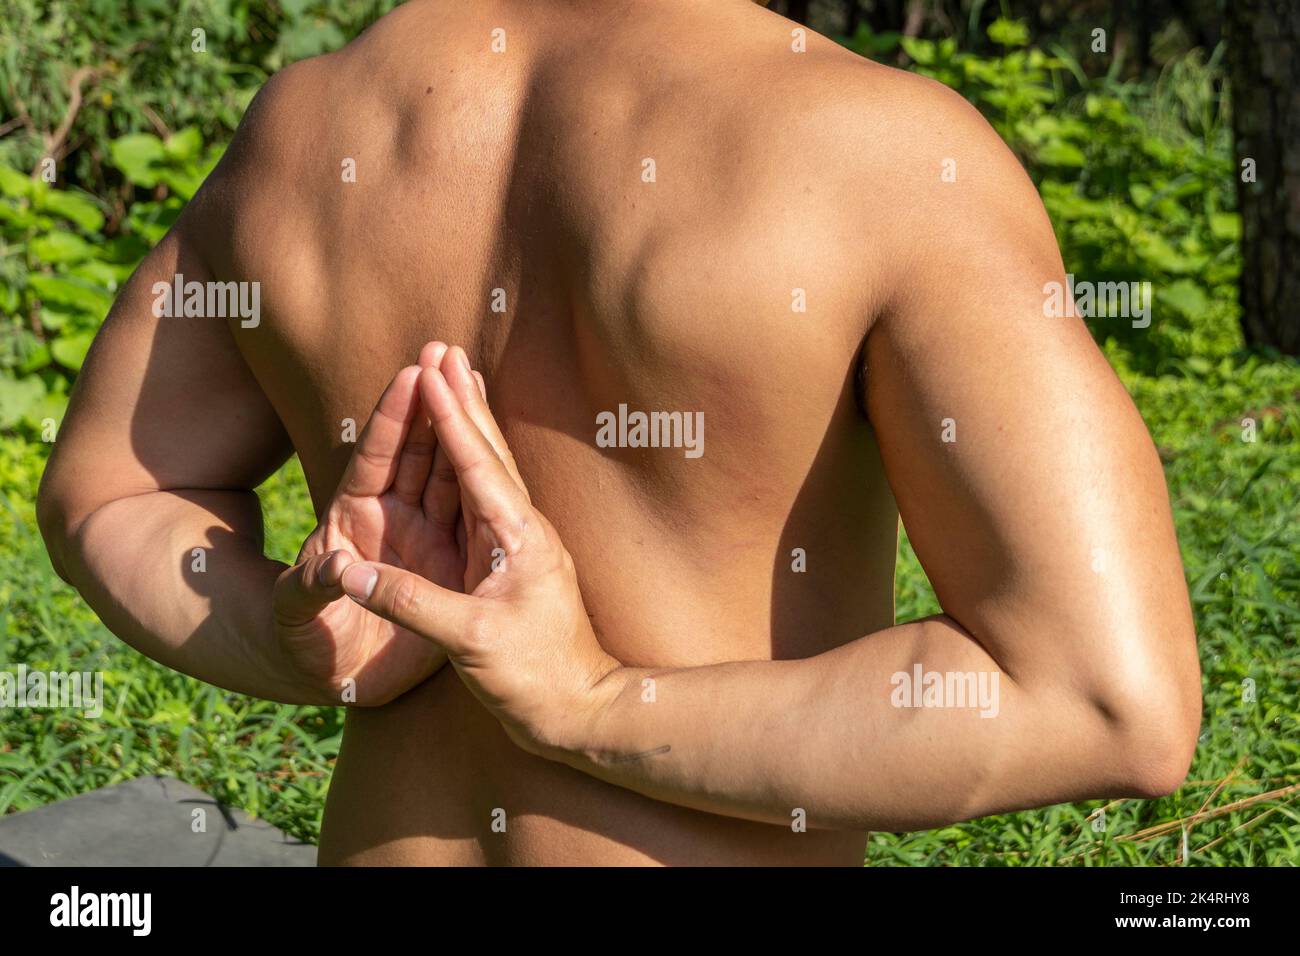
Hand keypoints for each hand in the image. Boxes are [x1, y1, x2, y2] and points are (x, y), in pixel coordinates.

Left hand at [272, 342, 469, 705]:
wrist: (332, 680)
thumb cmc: (302, 641)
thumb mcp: (296, 615)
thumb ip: (311, 589)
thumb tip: (333, 567)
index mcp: (353, 517)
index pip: (377, 457)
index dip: (394, 418)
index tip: (412, 374)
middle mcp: (393, 518)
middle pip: (418, 452)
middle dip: (433, 402)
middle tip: (448, 350)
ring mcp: (425, 540)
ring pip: (451, 475)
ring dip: (463, 430)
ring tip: (478, 380)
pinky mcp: (451, 569)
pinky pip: (474, 519)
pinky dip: (488, 485)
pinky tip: (508, 455)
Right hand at [337, 348, 621, 753]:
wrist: (580, 711)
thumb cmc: (534, 679)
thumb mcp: (470, 642)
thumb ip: (410, 603)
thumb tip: (347, 574)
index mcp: (517, 538)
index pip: (477, 466)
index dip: (452, 417)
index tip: (432, 371)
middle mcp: (523, 529)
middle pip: (487, 452)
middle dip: (461, 400)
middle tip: (442, 349)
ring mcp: (520, 543)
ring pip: (488, 469)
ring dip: (468, 421)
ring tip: (453, 378)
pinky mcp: (512, 561)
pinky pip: (483, 498)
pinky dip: (468, 462)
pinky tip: (464, 451)